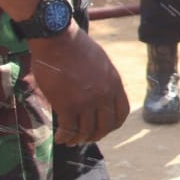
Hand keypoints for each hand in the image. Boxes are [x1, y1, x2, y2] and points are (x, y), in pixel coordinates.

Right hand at [27, 28, 129, 144]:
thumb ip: (105, 80)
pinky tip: (60, 138)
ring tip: (70, 140)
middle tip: (86, 137)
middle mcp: (103, 95)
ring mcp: (86, 102)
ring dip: (78, 139)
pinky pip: (68, 129)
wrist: (58, 39)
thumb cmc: (76, 47)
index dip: (113, 125)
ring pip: (86, 131)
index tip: (104, 128)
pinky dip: (64, 137)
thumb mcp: (101, 62)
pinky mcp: (67, 105)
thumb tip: (102, 94)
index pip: (121, 113)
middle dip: (95, 135)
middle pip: (105, 126)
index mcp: (114, 84)